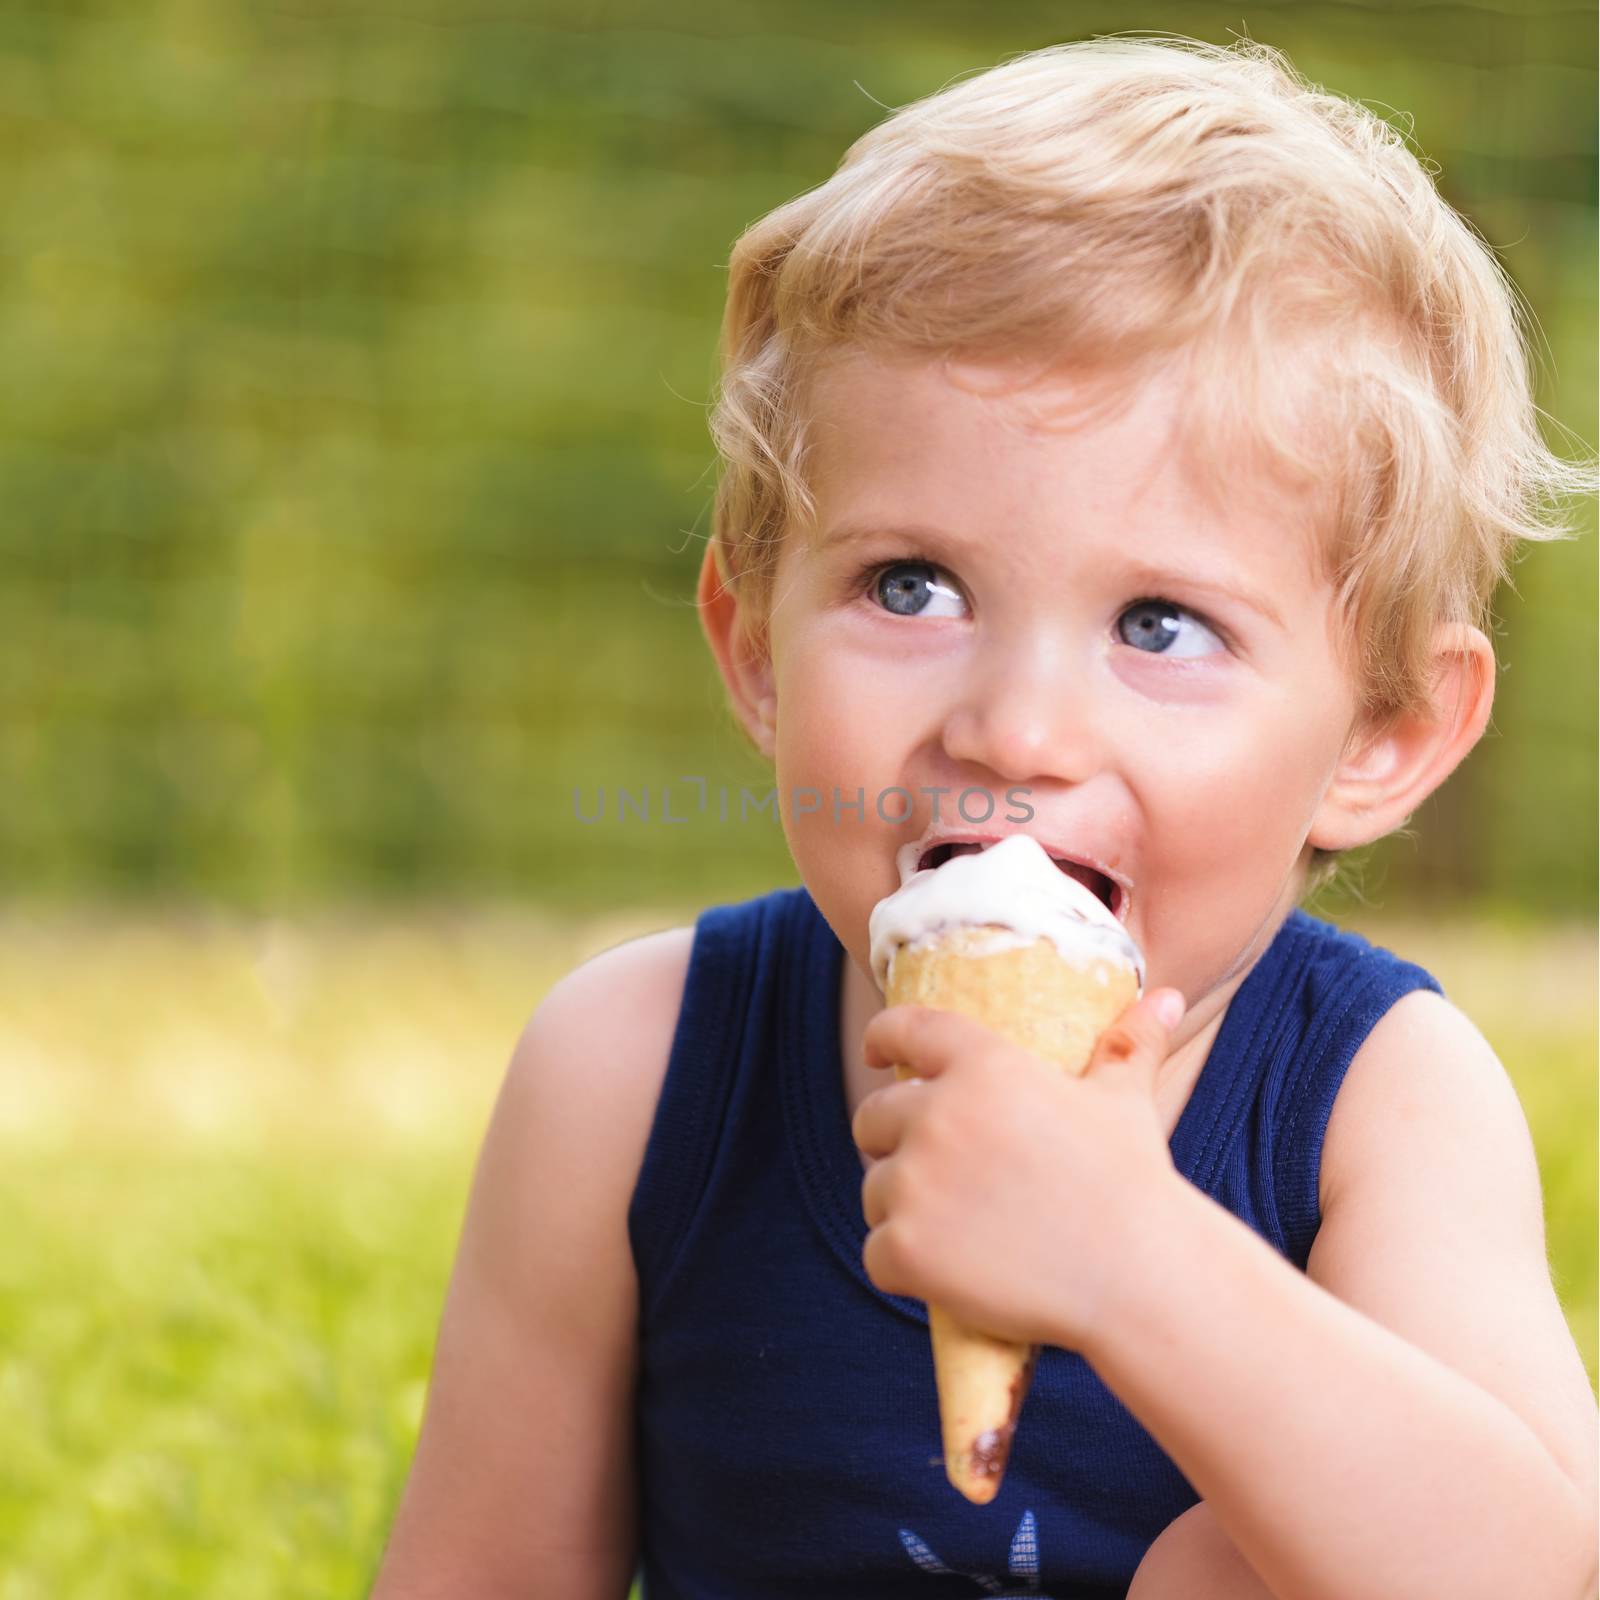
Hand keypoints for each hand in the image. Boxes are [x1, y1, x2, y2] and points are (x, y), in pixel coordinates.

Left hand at [851, 989, 1189, 1351]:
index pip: (905, 1029)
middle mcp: (938, 1114)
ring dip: (901, 1209)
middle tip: (933, 1172)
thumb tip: (1166, 998)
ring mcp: (915, 1182)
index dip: (882, 1039)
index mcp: (984, 1065)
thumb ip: (1128, 1046)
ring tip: (956, 1230)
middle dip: (890, 1140)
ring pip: (876, 1190)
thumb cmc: (1134, 1184)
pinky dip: (902, 1266)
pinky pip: (876, 1253)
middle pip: (872, 1117)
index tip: (878, 1056)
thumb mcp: (1125, 1103)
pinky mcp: (905, 1247)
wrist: (1138, 1277)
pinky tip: (943, 1275)